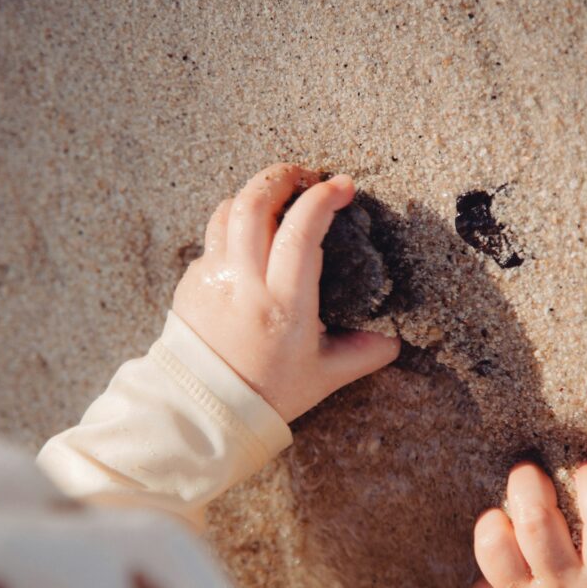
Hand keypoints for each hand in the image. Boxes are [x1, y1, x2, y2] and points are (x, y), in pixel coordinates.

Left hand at [173, 163, 400, 421]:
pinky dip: (233, 227)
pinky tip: (251, 241)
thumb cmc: (267, 394)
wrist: (202, 411)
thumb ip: (364, 353)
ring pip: (227, 211)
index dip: (323, 199)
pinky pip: (212, 239)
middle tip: (306, 177)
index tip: (343, 188)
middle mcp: (244, 285)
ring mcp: (212, 279)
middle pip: (254, 204)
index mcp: (283, 305)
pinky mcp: (191, 283)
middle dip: (283, 177)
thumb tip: (395, 336)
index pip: (301, 232)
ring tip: (277, 197)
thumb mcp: (325, 376)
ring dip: (254, 193)